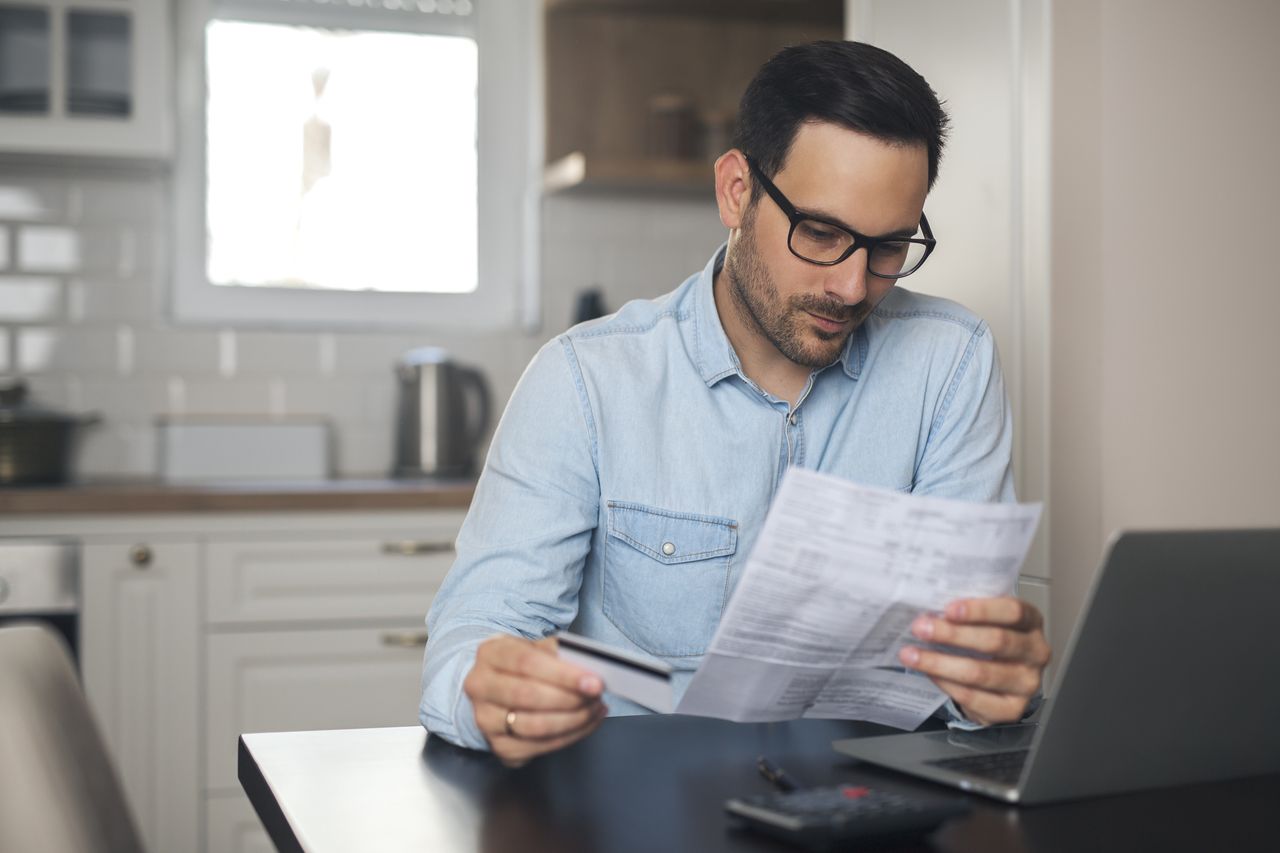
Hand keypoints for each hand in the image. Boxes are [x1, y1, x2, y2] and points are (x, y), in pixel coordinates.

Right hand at [464, 634, 606, 765]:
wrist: (497, 687)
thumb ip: (559, 654)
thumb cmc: (522, 665)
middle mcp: (480, 687)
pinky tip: (585, 724)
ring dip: (573, 720)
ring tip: (595, 709)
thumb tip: (588, 667)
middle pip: (527, 696)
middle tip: (597, 696)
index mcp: (490, 654)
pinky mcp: (498, 746)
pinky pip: (538, 748)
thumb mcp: (535, 648)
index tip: (594, 681)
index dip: (563, 674)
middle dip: (570, 699)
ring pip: (534, 726)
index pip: (526, 662)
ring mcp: (485, 720)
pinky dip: (569, 737)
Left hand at [898, 596, 1050, 725]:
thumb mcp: (985, 619)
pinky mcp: (1012, 709)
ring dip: (940, 662)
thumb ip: (968, 612)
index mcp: (1032, 622)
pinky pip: (973, 697)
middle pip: (996, 642)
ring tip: (912, 654)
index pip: (1013, 611)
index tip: (949, 609)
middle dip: (953, 635)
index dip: (980, 610)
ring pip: (980, 673)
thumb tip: (929, 608)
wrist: (1000, 680)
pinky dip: (946, 683)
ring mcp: (1027, 683)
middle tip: (921, 628)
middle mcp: (1036, 652)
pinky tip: (929, 673)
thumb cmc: (990, 641)